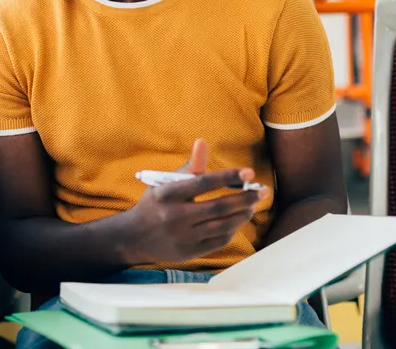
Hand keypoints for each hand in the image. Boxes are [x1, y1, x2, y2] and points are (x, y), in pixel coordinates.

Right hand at [122, 141, 267, 264]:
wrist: (133, 237)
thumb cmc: (155, 204)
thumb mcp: (164, 182)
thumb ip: (188, 167)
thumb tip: (202, 142)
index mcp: (168, 194)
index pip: (204, 183)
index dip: (228, 177)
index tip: (249, 173)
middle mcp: (175, 216)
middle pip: (218, 207)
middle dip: (245, 198)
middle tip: (262, 191)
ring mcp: (183, 236)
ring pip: (222, 225)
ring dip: (242, 214)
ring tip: (253, 205)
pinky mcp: (189, 252)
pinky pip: (218, 241)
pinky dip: (232, 230)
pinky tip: (238, 220)